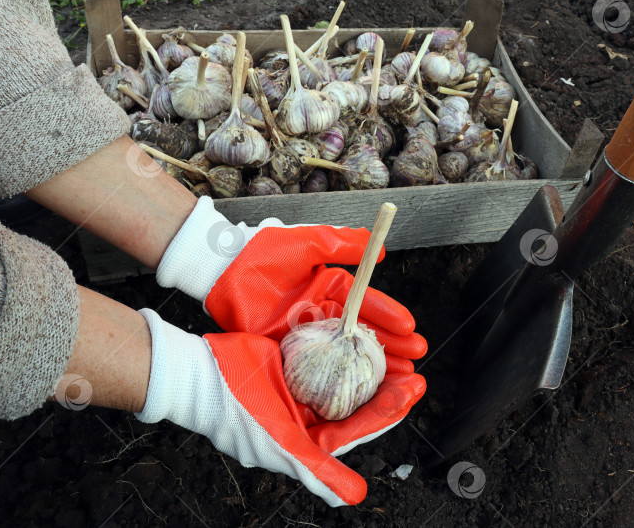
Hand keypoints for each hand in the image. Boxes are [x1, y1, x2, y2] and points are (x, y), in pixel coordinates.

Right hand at [136, 309, 425, 505]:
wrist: (195, 372)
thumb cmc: (234, 411)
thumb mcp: (280, 443)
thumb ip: (318, 470)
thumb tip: (356, 499)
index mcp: (308, 439)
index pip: (358, 426)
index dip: (388, 409)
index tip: (415, 387)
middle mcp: (307, 415)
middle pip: (357, 400)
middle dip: (387, 386)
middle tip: (414, 368)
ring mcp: (299, 388)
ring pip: (345, 374)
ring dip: (370, 362)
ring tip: (399, 350)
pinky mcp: (290, 361)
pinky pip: (325, 352)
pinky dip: (344, 342)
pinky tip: (363, 332)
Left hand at [156, 195, 426, 358]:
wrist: (219, 272)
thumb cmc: (260, 253)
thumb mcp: (306, 243)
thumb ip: (341, 243)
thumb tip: (379, 248)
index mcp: (329, 288)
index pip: (367, 305)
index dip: (389, 316)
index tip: (410, 328)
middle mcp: (321, 314)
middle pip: (362, 334)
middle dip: (390, 348)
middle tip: (414, 360)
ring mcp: (306, 335)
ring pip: (345, 354)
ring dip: (372, 367)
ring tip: (399, 378)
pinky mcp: (288, 352)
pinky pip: (319, 369)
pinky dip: (339, 380)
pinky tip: (359, 390)